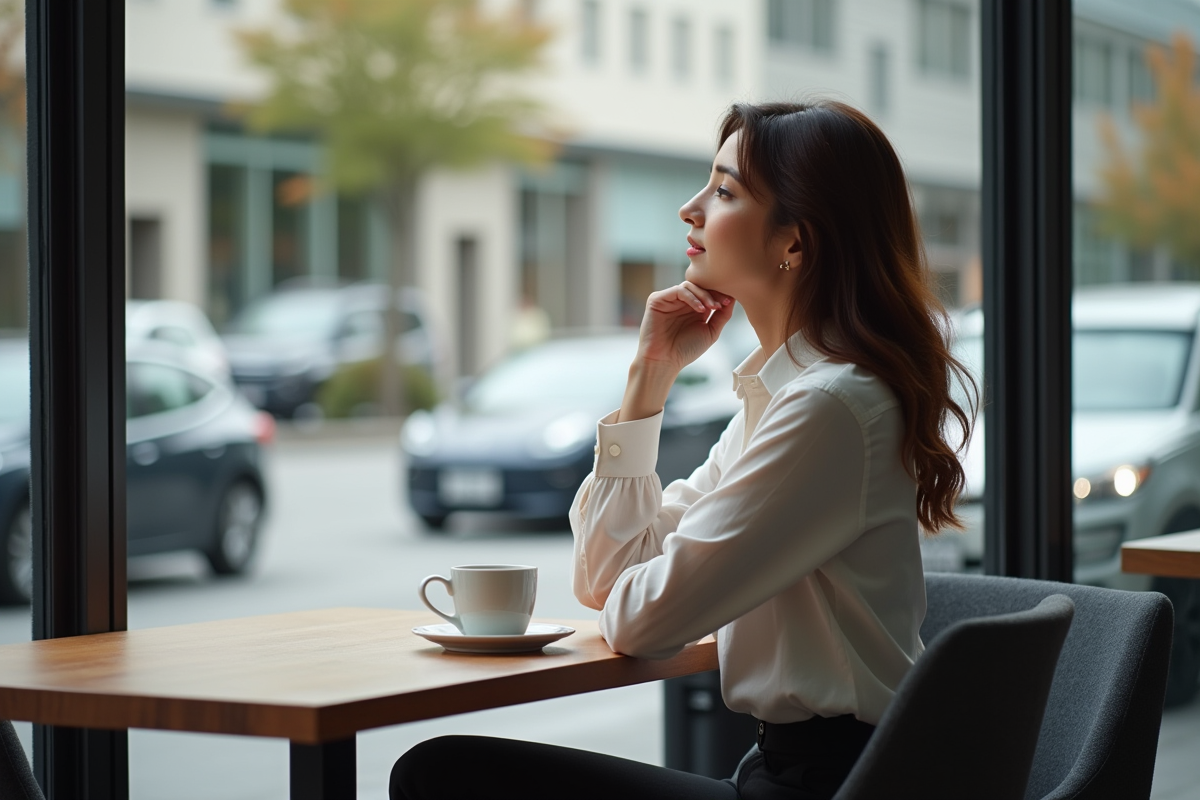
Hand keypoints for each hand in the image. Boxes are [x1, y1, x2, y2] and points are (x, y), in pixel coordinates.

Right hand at [618, 282, 733, 421]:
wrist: (664, 361)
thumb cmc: (685, 350)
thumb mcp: (710, 332)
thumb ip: (722, 316)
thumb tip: (733, 299)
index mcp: (692, 308)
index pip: (707, 292)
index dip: (719, 294)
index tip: (729, 301)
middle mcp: (680, 302)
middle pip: (699, 286)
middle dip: (713, 293)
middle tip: (721, 304)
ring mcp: (669, 300)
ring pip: (689, 285)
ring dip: (703, 295)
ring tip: (712, 308)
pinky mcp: (657, 299)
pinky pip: (678, 291)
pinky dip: (691, 297)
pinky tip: (700, 310)